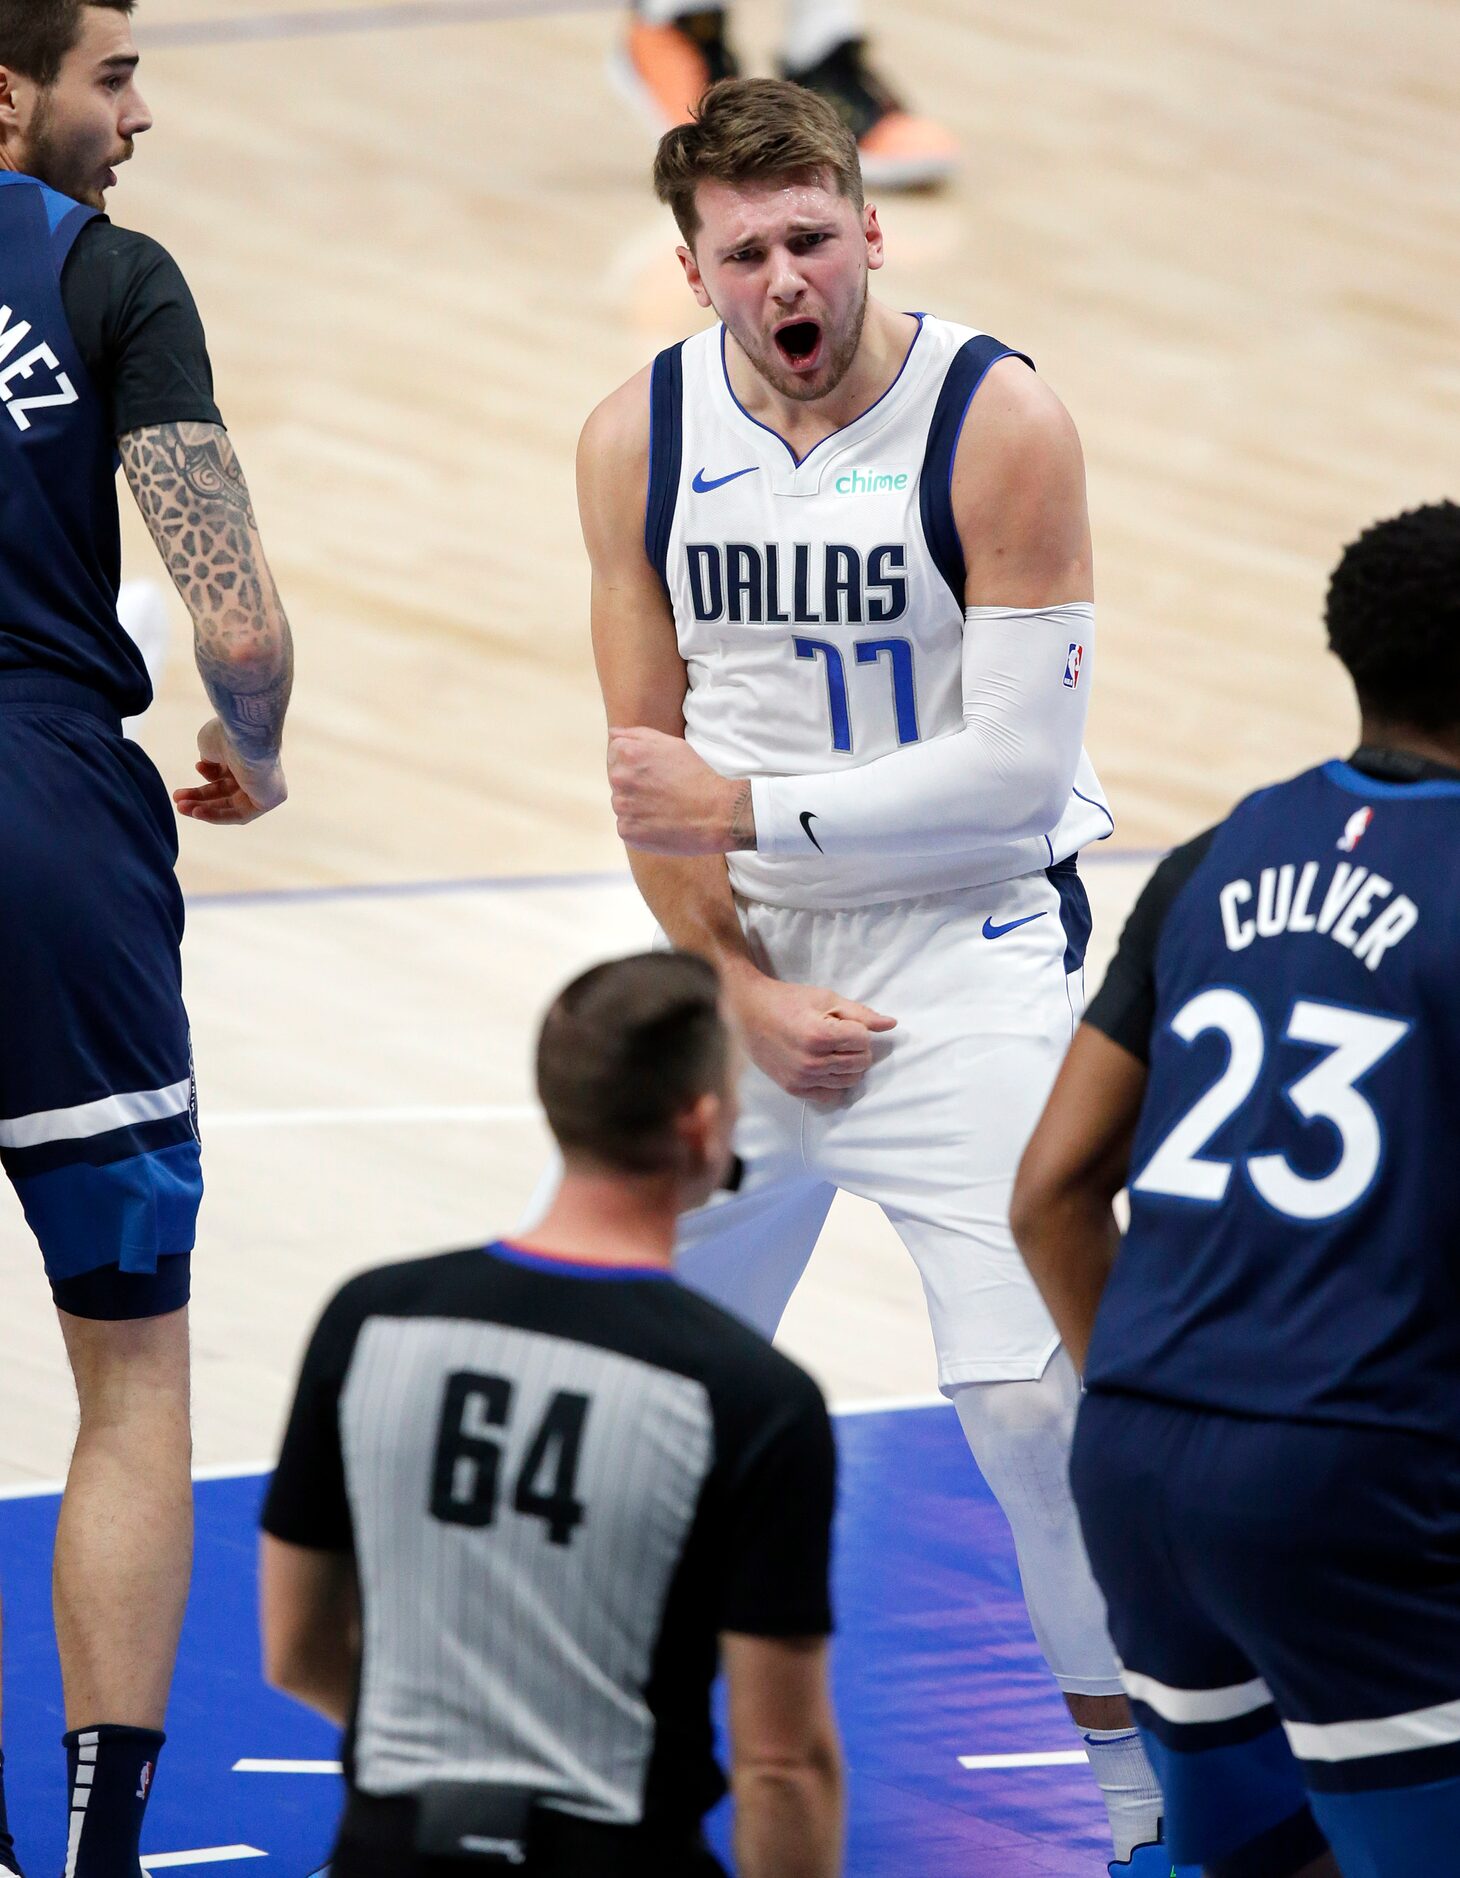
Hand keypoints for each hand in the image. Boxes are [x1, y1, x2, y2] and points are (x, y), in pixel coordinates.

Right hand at [174, 717, 287, 824]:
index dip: (203, 780)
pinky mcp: (268, 800)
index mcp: (244, 754)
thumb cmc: (228, 736)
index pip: (223, 774)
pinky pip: (240, 815)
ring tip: (180, 807)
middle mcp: (255, 770)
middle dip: (199, 798)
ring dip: (204, 808)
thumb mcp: (209, 745)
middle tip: (177, 801)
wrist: (246, 738)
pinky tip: (196, 812)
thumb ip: (209, 759)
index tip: (182, 786)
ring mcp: (263, 787)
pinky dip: (218, 815)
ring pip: (230, 805)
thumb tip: (208, 767)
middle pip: (225, 791)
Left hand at [608, 726, 754, 854]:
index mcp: (628, 753)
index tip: (654, 771)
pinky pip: (627, 826)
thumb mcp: (672, 744)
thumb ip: (637, 735)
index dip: (636, 762)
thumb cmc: (696, 775)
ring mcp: (622, 807)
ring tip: (662, 807)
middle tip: (662, 790)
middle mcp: (620, 779)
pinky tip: (660, 822)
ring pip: (622, 803)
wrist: (715, 813)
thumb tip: (613, 734)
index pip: (615, 754)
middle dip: (635, 783)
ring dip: (636, 805)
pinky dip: (640, 826)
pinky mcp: (627, 831)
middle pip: (617, 779)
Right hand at [730, 973, 895, 1101]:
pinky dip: (834, 1081)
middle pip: (861, 1063)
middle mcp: (811, 1061)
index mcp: (820, 1035)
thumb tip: (892, 1024)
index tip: (843, 1022)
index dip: (859, 1030)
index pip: (864, 1041)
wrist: (748, 1013)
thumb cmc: (788, 1001)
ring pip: (850, 1080)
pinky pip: (831, 1095)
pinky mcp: (794, 1089)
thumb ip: (860, 1014)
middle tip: (838, 1036)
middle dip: (856, 1048)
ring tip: (830, 1050)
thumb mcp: (825, 998)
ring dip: (847, 1065)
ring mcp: (802, 1078)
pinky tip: (824, 1066)